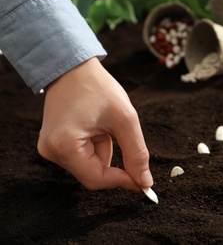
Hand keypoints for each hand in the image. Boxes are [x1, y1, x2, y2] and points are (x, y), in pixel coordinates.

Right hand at [37, 57, 152, 190]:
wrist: (72, 67)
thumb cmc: (97, 87)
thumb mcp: (124, 119)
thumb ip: (136, 153)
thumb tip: (144, 182)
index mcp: (65, 145)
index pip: (97, 179)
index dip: (123, 181)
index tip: (143, 183)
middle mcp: (51, 150)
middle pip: (92, 175)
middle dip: (114, 164)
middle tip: (128, 144)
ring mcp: (50, 148)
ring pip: (89, 166)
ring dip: (105, 151)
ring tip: (105, 126)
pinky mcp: (54, 143)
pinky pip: (82, 156)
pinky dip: (96, 147)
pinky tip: (97, 128)